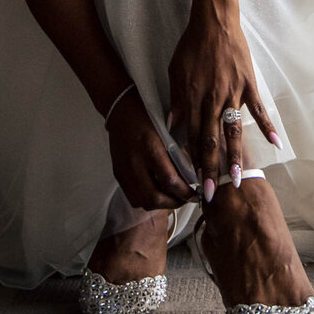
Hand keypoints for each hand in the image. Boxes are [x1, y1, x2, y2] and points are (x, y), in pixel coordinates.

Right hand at [106, 91, 195, 212]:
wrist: (121, 109)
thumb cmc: (148, 116)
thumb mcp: (168, 131)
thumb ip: (178, 154)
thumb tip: (192, 176)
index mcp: (151, 148)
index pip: (170, 181)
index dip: (185, 193)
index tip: (196, 194)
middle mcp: (135, 163)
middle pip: (154, 198)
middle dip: (173, 203)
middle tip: (186, 199)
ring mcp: (124, 171)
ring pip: (142, 201)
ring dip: (160, 204)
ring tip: (173, 198)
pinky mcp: (118, 174)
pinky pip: (132, 196)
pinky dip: (146, 200)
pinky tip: (157, 193)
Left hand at [167, 7, 279, 197]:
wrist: (214, 21)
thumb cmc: (192, 45)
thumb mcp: (176, 72)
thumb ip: (176, 100)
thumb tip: (171, 125)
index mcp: (193, 99)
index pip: (193, 138)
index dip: (194, 161)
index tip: (194, 182)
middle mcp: (212, 101)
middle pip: (212, 141)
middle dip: (211, 170)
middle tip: (213, 194)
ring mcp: (232, 94)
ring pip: (233, 132)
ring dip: (235, 156)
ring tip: (238, 178)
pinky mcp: (248, 86)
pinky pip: (259, 110)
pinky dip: (268, 127)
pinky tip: (277, 143)